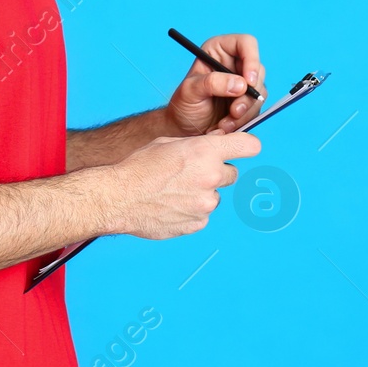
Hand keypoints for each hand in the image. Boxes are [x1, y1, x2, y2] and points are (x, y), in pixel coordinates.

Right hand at [104, 131, 261, 238]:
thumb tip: (214, 148)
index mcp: (205, 152)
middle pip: (231, 174)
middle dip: (215, 172)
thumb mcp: (168, 143)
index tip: (244, 148)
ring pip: (213, 197)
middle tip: (190, 174)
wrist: (118, 197)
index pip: (249, 146)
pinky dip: (190, 211)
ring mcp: (205, 203)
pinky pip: (201, 215)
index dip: (246, 146)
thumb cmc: (138, 167)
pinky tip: (170, 206)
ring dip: (200, 194)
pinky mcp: (197, 223)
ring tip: (173, 192)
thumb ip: (196, 146)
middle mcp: (211, 177)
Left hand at [164, 32, 265, 135]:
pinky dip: (244, 119)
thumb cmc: (183, 105)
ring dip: (245, 110)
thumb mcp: (190, 91)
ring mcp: (242, 82)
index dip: (252, 59)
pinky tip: (227, 125)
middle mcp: (233, 63)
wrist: (184, 128)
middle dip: (248, 94)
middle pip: (258, 70)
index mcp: (218, 50)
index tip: (249, 82)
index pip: (246, 43)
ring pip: (259, 92)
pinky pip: (256, 108)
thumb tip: (241, 85)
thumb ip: (212, 83)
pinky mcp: (247, 100)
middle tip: (234, 111)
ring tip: (224, 123)